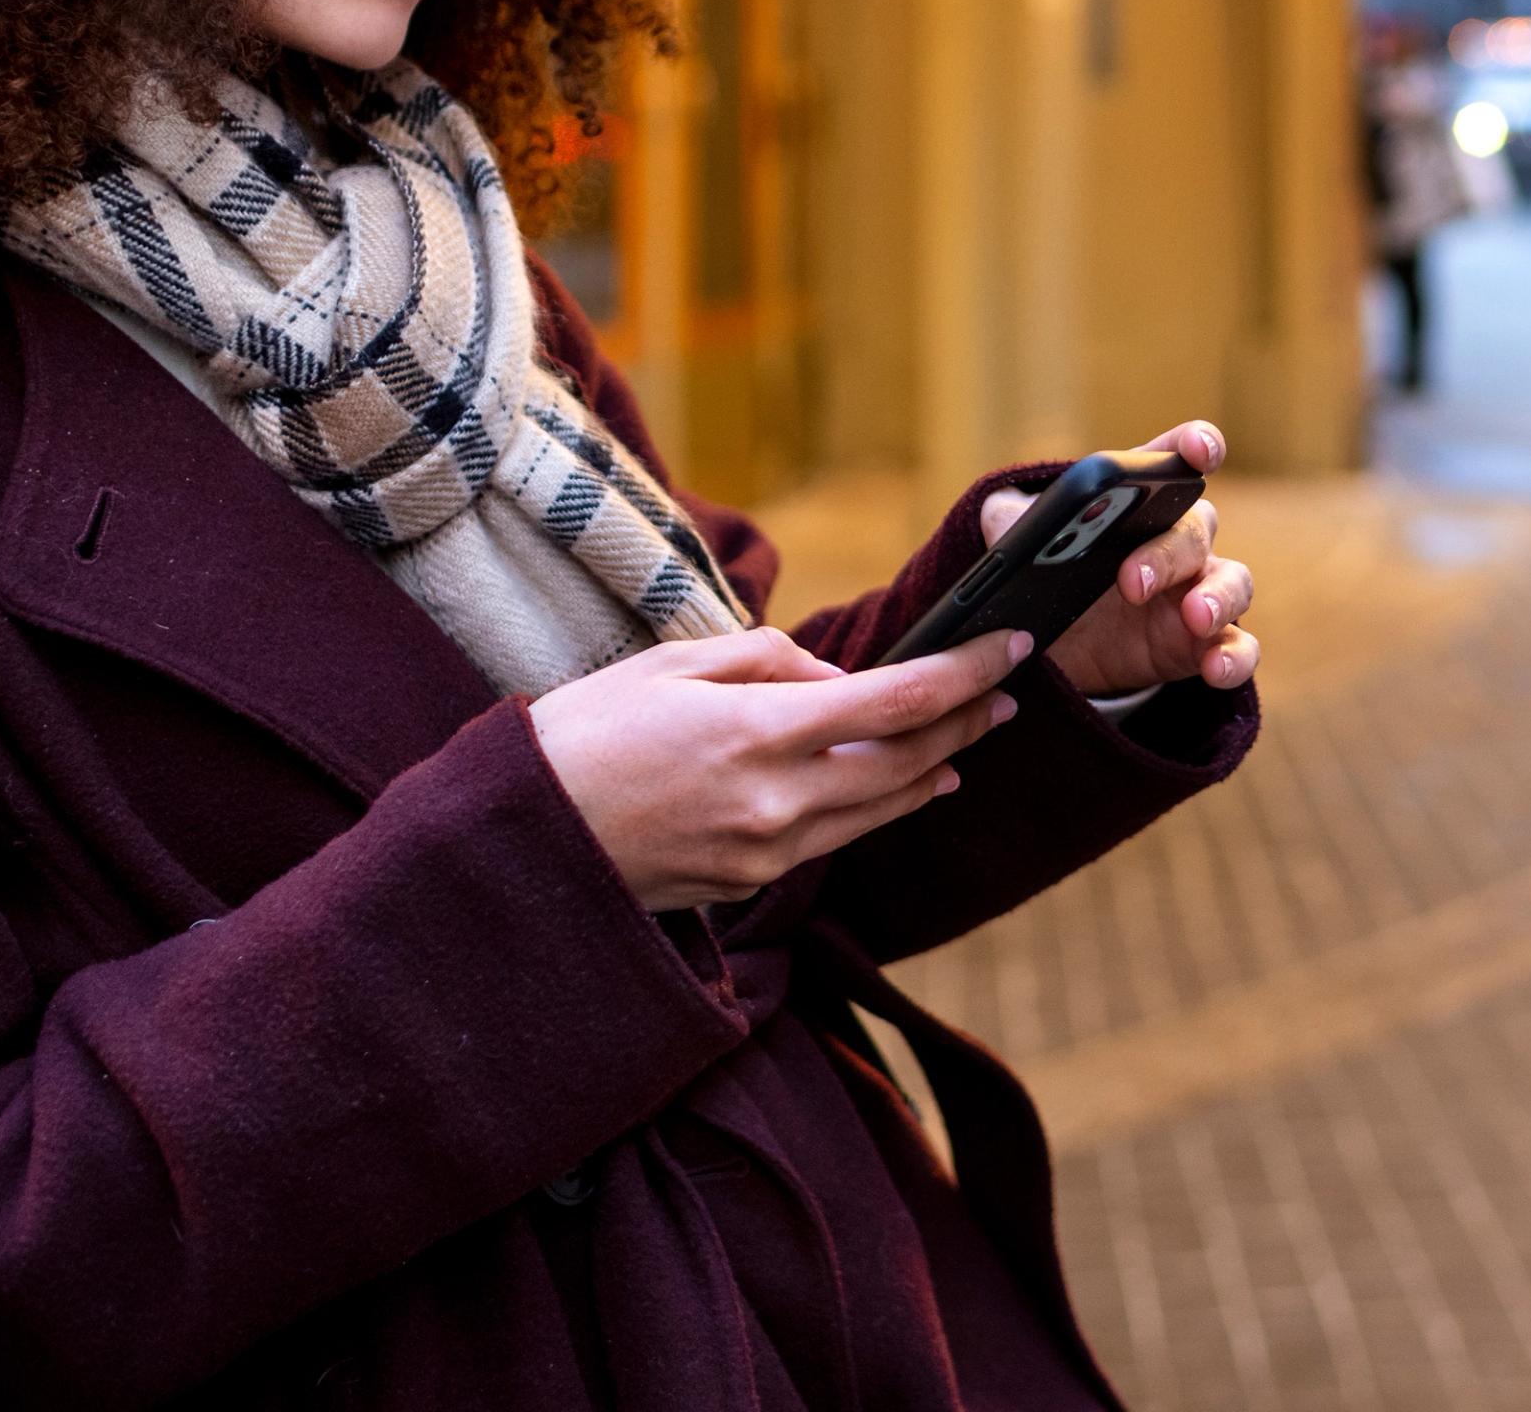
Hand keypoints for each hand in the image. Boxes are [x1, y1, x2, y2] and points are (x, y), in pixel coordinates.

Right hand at [526, 624, 1027, 911]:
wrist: (519, 839)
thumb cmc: (584, 732)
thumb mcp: (672, 664)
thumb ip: (768, 661)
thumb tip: (837, 680)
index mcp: (755, 734)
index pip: (896, 701)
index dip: (966, 673)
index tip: (1011, 645)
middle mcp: (774, 803)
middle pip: (905, 764)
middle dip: (965, 724)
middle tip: (1006, 693)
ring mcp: (763, 853)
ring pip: (879, 810)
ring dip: (933, 770)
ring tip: (969, 739)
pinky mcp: (747, 883)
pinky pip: (834, 839)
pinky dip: (880, 807)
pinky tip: (904, 787)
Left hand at [1005, 421, 1261, 700]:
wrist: (1054, 648)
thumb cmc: (1049, 574)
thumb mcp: (1020, 545)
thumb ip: (1009, 520)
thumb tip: (1003, 517)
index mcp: (1141, 502)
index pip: (1176, 459)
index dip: (1195, 447)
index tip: (1197, 450)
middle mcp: (1179, 540)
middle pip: (1196, 528)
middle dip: (1168, 551)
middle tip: (1131, 581)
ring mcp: (1197, 593)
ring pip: (1233, 582)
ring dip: (1219, 597)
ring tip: (1195, 617)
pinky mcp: (1200, 646)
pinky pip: (1238, 646)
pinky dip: (1234, 656)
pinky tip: (1215, 668)